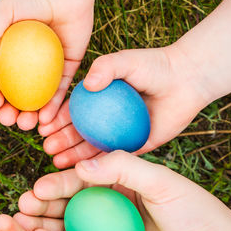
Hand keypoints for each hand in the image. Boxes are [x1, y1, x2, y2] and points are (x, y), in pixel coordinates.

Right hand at [0, 0, 93, 129]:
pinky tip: (48, 118)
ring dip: (30, 114)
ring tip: (27, 125)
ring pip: (37, 97)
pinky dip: (54, 106)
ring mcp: (47, 67)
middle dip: (9, 112)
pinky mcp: (68, 66)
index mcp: (5, 52)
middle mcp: (25, 63)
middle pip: (15, 94)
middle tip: (9, 121)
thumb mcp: (2, 11)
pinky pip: (61, 90)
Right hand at [15, 151, 230, 230]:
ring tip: (20, 227)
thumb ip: (122, 168)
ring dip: (43, 230)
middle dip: (42, 207)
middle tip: (20, 208)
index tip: (36, 188)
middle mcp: (113, 214)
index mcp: (124, 187)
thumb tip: (79, 165)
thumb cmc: (197, 216)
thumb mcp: (162, 182)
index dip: (57, 184)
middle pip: (69, 208)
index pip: (83, 183)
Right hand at [38, 43, 211, 167]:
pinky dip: (99, 164)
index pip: (72, 110)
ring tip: (57, 161)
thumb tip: (86, 85)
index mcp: (98, 98)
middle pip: (78, 131)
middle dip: (60, 140)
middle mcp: (106, 117)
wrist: (187, 80)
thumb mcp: (126, 61)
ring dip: (73, 155)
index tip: (43, 126)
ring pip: (92, 147)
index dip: (56, 119)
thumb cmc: (155, 65)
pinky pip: (115, 157)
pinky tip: (84, 170)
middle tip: (47, 148)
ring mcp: (120, 133)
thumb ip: (106, 67)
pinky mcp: (136, 146)